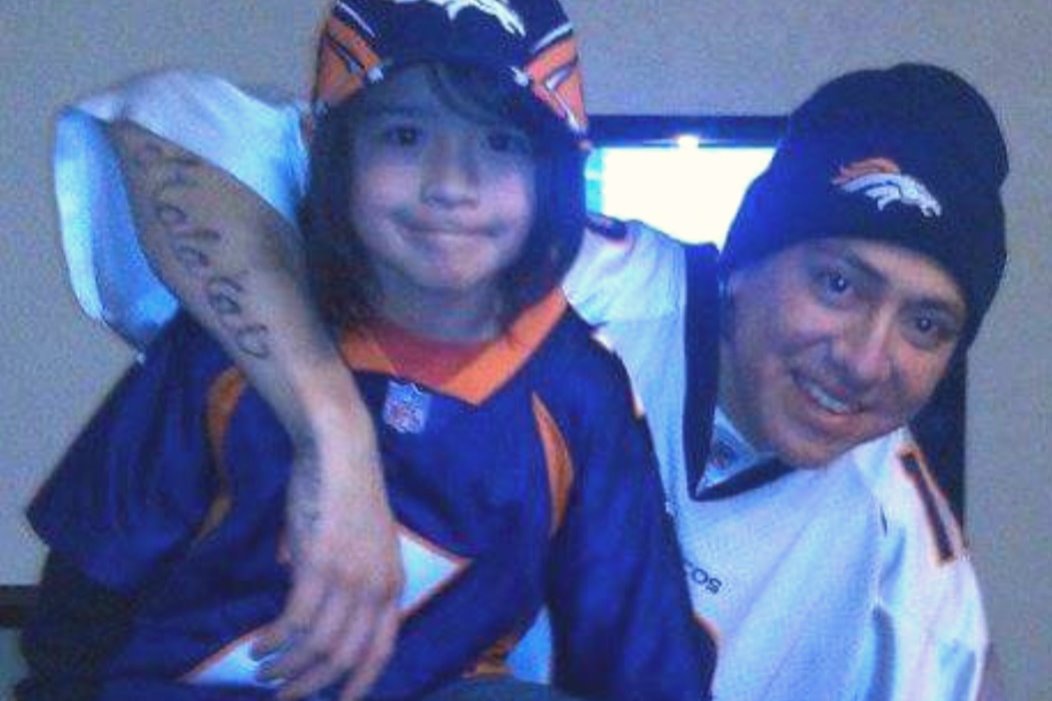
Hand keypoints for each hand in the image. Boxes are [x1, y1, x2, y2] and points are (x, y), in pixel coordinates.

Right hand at [253, 423, 403, 699]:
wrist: (340, 452)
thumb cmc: (345, 496)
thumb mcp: (359, 547)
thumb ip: (343, 584)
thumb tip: (307, 613)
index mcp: (392, 586)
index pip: (382, 651)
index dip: (360, 684)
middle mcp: (377, 588)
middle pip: (344, 657)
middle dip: (311, 686)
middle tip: (282, 698)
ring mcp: (350, 578)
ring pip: (317, 646)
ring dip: (285, 668)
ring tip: (262, 673)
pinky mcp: (320, 565)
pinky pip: (294, 621)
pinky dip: (272, 641)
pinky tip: (256, 646)